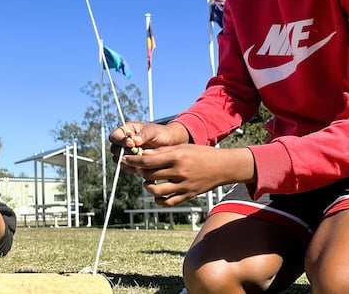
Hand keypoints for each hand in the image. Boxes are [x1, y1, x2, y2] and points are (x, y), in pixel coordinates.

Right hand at [109, 121, 188, 159]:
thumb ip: (142, 136)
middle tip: (136, 152)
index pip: (114, 136)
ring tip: (141, 158)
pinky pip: (128, 167)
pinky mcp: (133, 162)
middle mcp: (124, 142)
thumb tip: (133, 141)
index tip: (131, 144)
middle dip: (124, 152)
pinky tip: (143, 165)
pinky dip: (134, 167)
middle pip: (114, 149)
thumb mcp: (152, 132)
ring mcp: (128, 153)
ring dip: (129, 161)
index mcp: (126, 130)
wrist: (170, 143)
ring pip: (120, 160)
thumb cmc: (161, 133)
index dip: (120, 141)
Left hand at [122, 144, 254, 204]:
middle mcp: (179, 171)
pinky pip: (168, 202)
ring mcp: (184, 185)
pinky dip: (158, 199)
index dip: (133, 161)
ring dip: (147, 186)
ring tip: (148, 181)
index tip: (124, 159)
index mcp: (177, 156)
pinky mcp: (188, 195)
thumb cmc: (201, 154)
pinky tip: (157, 194)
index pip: (148, 160)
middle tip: (137, 169)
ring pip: (156, 190)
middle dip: (140, 172)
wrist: (223, 166)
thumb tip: (143, 155)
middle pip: (149, 175)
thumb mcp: (182, 147)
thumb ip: (163, 152)